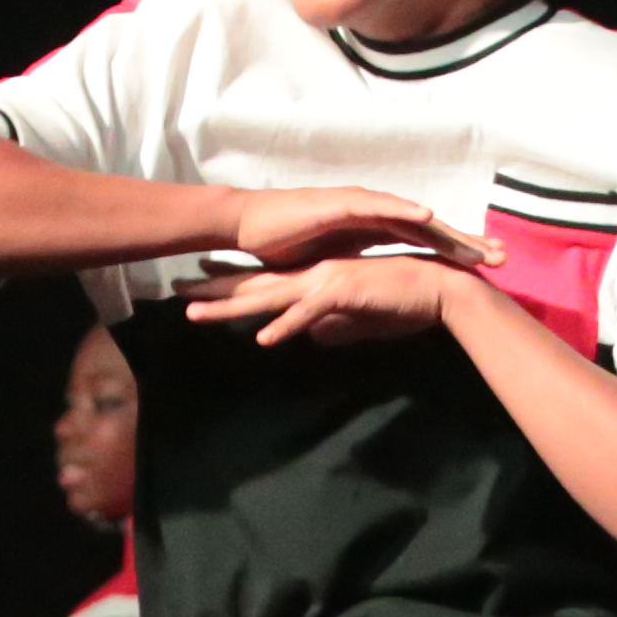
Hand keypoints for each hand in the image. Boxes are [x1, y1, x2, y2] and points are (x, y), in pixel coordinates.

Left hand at [184, 253, 467, 347]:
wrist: (438, 292)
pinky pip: (308, 312)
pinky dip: (285, 325)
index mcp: (317, 281)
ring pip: (269, 296)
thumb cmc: (404, 305)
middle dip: (215, 293)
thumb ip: (335, 327)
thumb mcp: (361, 322)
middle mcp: (314, 276)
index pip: (266, 285)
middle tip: (178, 294)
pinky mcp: (343, 291)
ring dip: (231, 308)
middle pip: (255, 287)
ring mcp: (326, 281)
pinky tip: (262, 339)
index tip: (201, 291)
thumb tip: (314, 338)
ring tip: (196, 316)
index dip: (232, 289)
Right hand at [226, 186, 486, 271]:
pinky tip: (426, 217)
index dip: (454, 255)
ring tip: (473, 242)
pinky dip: (402, 211)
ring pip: (410, 217)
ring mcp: (359, 206)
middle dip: (465, 242)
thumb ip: (358, 283)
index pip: (422, 244)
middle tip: (501, 257)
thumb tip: (378, 300)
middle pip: (428, 229)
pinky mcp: (340, 203)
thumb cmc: (288, 248)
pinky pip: (377, 207)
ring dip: (444, 228)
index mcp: (374, 231)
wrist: (251, 227)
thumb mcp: (335, 273)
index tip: (487, 269)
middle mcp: (373, 215)